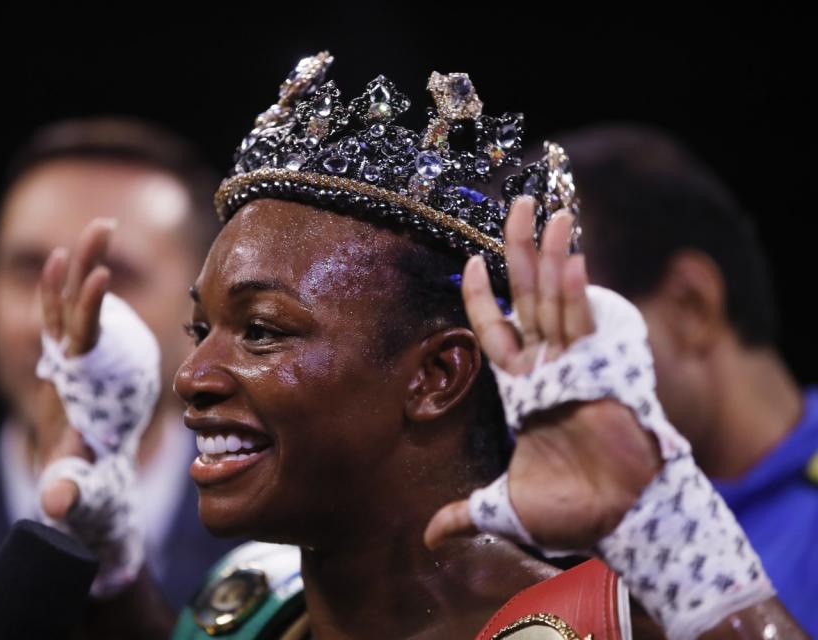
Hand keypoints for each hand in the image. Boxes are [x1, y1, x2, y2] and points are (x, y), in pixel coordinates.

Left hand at [34, 218, 115, 519]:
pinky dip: (79, 288)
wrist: (71, 478)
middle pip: (71, 307)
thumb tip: (57, 506)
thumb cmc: (82, 483)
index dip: (88, 308)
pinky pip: (74, 316)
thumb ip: (70, 493)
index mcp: (70, 388)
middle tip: (104, 225)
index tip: (100, 276)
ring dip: (85, 264)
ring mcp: (67, 360)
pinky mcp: (76, 359)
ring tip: (103, 226)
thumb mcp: (78, 489)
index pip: (77, 340)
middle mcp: (63, 366)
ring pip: (72, 302)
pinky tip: (90, 265)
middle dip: (85, 265)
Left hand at [425, 197, 660, 550]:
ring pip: (556, 299)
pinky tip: (569, 255)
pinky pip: (585, 323)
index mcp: (522, 389)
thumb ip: (466, 514)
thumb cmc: (570, 513)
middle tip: (517, 204)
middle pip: (528, 297)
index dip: (483, 296)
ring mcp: (576, 365)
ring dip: (551, 255)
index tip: (471, 262)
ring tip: (547, 211)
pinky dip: (576, 289)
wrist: (618, 521)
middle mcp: (547, 368)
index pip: (495, 330)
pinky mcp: (604, 371)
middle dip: (520, 251)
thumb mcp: (504, 509)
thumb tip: (428, 539)